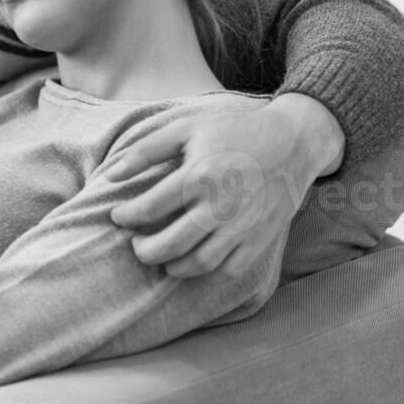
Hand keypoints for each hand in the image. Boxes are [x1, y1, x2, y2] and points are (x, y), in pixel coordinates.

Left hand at [106, 94, 344, 280]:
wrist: (293, 142)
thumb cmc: (234, 131)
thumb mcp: (187, 128)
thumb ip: (146, 150)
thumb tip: (110, 175)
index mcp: (198, 176)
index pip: (149, 208)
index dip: (126, 216)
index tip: (118, 216)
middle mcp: (220, 206)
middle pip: (170, 245)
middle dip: (144, 251)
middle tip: (136, 245)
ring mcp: (242, 226)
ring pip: (198, 264)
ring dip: (172, 267)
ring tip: (161, 257)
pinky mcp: (259, 238)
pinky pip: (228, 270)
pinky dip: (205, 275)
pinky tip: (191, 264)